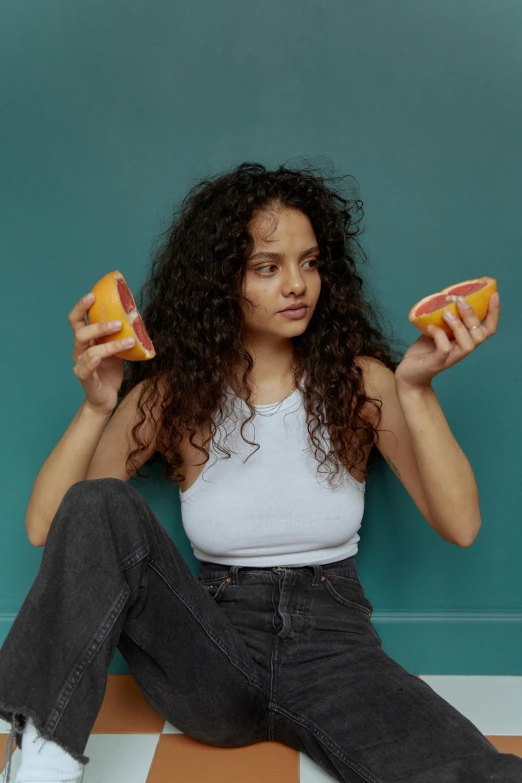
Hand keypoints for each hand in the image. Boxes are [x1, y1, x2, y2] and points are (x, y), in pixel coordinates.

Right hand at [69, 292, 134, 413]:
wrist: (107, 397)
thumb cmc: (110, 370)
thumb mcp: (116, 348)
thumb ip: (119, 335)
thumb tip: (136, 317)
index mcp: (85, 340)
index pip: (76, 319)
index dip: (81, 306)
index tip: (93, 295)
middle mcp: (80, 350)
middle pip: (81, 333)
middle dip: (99, 325)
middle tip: (119, 323)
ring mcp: (81, 364)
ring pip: (89, 351)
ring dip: (110, 344)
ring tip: (128, 340)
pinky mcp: (85, 379)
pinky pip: (84, 369)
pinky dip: (90, 362)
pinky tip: (97, 358)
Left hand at [395, 293, 499, 388]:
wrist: (409, 374)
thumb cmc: (424, 351)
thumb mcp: (437, 330)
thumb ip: (445, 317)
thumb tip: (447, 296)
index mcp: (465, 340)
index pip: (487, 329)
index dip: (494, 313)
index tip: (494, 295)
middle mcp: (462, 350)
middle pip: (480, 335)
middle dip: (472, 316)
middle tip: (460, 300)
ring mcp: (451, 358)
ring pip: (467, 344)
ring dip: (459, 326)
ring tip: (445, 313)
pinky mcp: (437, 364)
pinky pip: (444, 350)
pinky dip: (439, 336)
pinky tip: (431, 328)